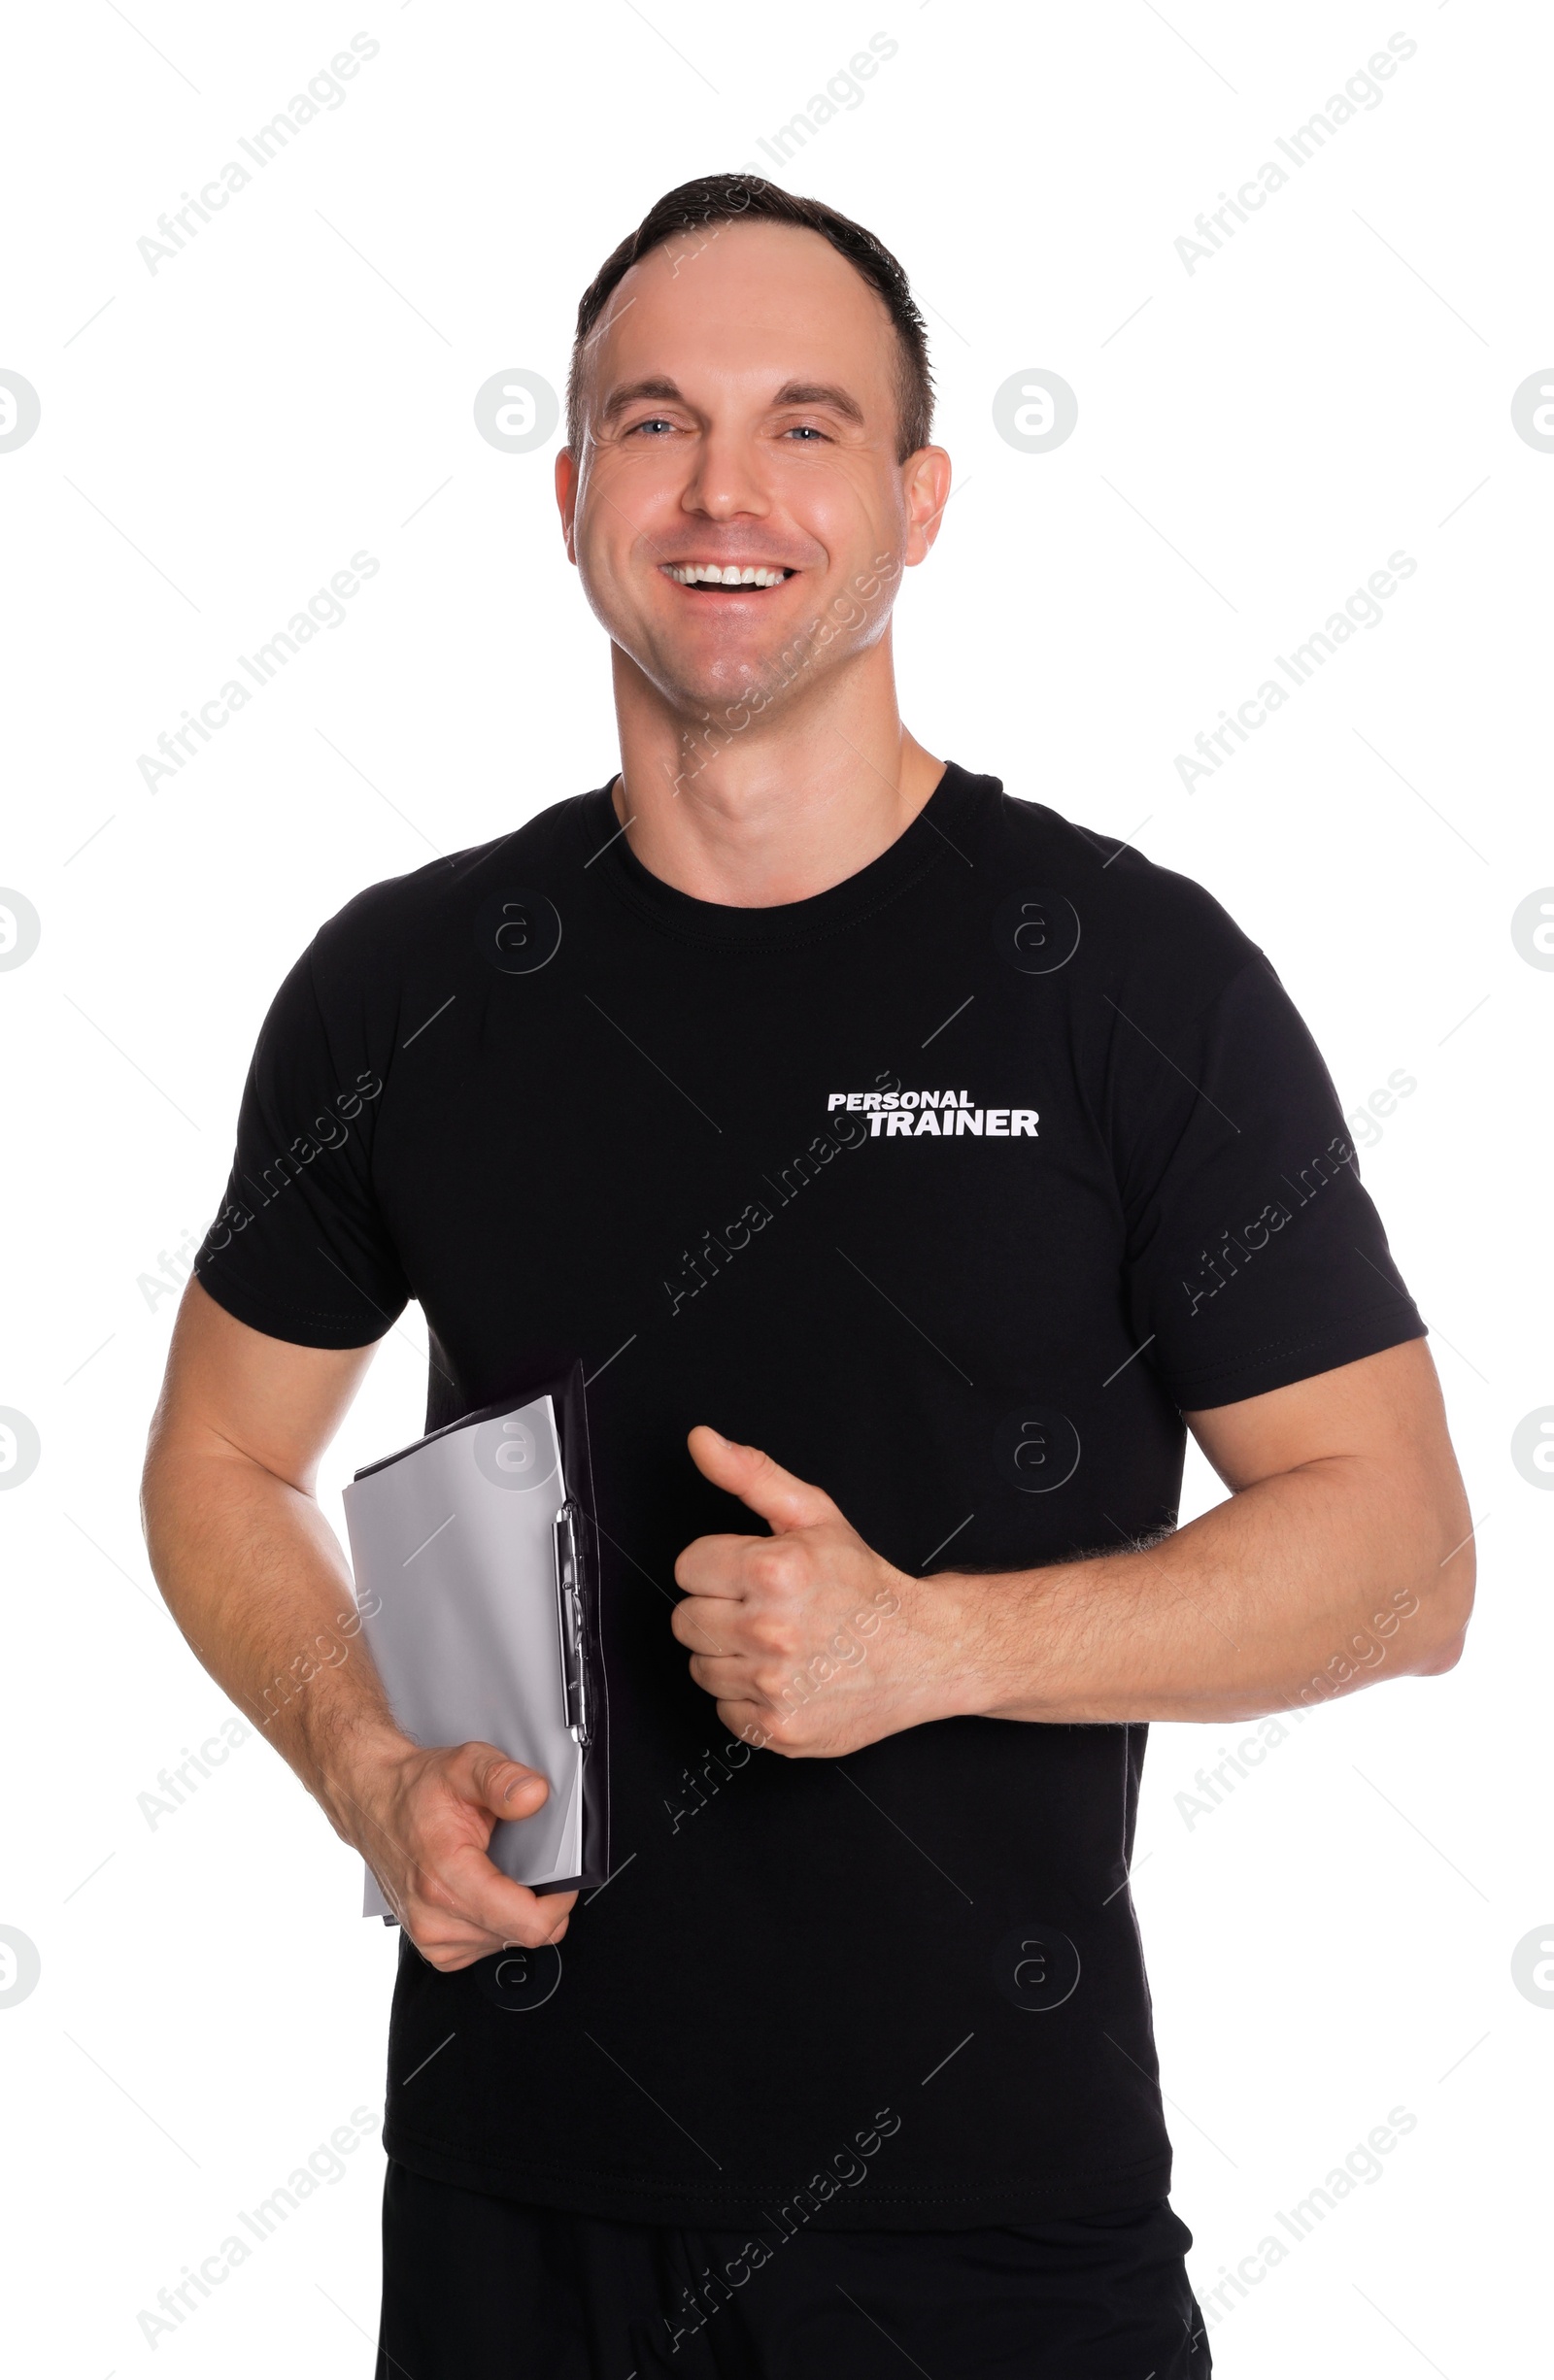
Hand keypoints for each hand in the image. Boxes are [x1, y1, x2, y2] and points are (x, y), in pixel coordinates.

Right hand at [330, 1736, 576, 1970]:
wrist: (374, 1802)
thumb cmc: (415, 1791)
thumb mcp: (465, 1765)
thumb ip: (503, 1779)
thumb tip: (534, 1796)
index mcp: (446, 1877)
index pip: (527, 1924)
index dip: (559, 1902)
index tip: (563, 1879)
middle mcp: (435, 1916)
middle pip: (522, 1935)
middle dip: (538, 1902)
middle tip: (529, 1864)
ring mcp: (432, 1937)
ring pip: (506, 1943)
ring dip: (515, 1912)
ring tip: (498, 1872)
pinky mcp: (433, 1947)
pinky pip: (485, 1947)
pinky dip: (495, 1922)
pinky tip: (484, 1890)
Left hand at [671, 1428, 954, 1756]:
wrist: (923, 1651)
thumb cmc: (865, 1585)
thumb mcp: (813, 1515)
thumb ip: (750, 1475)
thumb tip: (701, 1441)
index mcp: (774, 1570)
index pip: (687, 1567)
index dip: (718, 1566)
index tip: (751, 1574)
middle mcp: (771, 1630)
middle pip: (685, 1620)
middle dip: (719, 1610)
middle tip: (766, 1609)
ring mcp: (775, 1685)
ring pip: (701, 1667)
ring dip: (730, 1656)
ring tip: (778, 1644)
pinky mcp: (779, 1729)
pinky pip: (725, 1711)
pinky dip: (748, 1698)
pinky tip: (785, 1678)